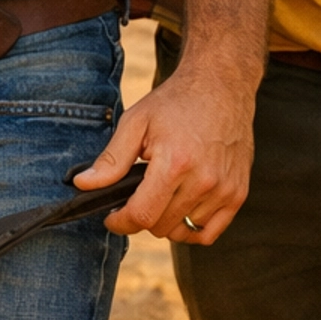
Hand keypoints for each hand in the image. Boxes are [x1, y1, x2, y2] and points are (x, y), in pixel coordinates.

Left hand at [71, 57, 253, 243]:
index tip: (111, 216)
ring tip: (161, 193)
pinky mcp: (238, 193)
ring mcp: (224, 189)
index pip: (142, 215)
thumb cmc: (175, 102)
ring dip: (166, 221)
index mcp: (175, 162)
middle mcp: (203, 180)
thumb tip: (83, 185)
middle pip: (161, 226)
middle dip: (142, 216)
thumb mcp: (136, 122)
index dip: (120, 222)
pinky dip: (191, 228)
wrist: (220, 86)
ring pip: (182, 231)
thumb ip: (111, 159)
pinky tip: (180, 208)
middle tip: (138, 194)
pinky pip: (209, 233)